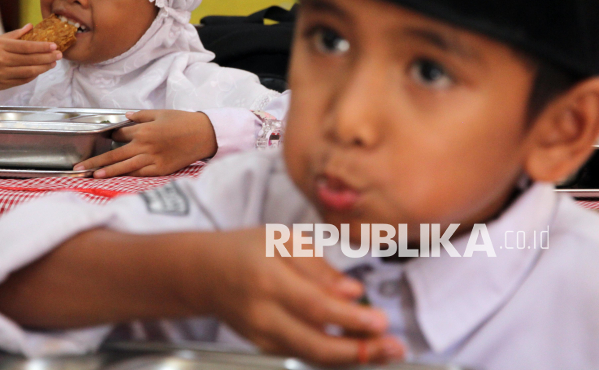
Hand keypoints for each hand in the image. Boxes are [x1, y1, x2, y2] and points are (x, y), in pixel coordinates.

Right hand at [0, 24, 62, 95]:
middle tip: (59, 55)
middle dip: (48, 57)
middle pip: (30, 59)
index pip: (26, 46)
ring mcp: (1, 74)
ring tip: (53, 63)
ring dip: (43, 68)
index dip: (42, 47)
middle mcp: (0, 60)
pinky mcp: (2, 85)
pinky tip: (40, 71)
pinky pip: (22, 80)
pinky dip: (33, 75)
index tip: (54, 45)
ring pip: (29, 71)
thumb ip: (14, 35)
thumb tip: (31, 27)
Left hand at [74, 110, 217, 176]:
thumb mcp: (160, 113)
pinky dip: (127, 175)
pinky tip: (116, 177)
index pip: (119, 133)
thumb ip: (141, 116)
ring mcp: (152, 159)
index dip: (110, 135)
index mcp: (143, 129)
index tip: (100, 139)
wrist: (203, 134)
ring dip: (106, 171)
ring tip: (92, 175)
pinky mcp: (160, 169)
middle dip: (95, 161)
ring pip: (124, 166)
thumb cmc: (183, 121)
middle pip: (114, 154)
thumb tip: (126, 118)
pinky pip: (140, 173)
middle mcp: (144, 145)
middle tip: (78, 167)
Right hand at [187, 229, 404, 364]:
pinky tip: (358, 349)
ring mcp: (263, 336)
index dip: (351, 319)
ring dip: (352, 358)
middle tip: (393, 347)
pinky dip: (334, 356)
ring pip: (312, 357)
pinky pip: (304, 355)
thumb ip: (319, 267)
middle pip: (315, 344)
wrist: (205, 274)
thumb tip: (352, 291)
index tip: (381, 320)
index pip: (315, 307)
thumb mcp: (282, 240)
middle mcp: (264, 314)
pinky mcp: (265, 347)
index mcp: (269, 279)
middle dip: (359, 351)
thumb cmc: (246, 249)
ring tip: (385, 352)